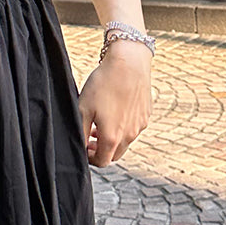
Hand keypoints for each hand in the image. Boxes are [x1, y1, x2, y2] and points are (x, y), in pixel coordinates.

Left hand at [78, 38, 151, 166]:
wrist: (128, 62)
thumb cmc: (102, 84)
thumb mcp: (83, 108)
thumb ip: (80, 132)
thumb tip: (79, 147)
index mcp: (112, 137)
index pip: (102, 162)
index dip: (90, 158)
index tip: (84, 146)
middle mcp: (129, 135)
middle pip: (114, 155)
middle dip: (101, 150)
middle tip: (91, 135)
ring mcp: (140, 126)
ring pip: (125, 141)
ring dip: (112, 137)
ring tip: (101, 121)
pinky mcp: (146, 115)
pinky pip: (134, 128)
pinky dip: (123, 126)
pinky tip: (115, 109)